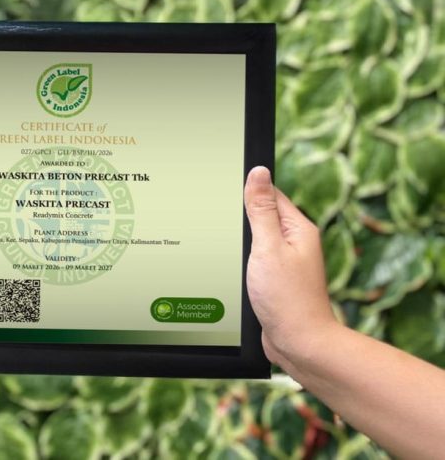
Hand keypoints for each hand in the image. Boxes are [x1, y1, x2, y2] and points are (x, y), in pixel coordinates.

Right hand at [243, 166, 337, 366]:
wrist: (299, 344)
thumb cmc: (287, 299)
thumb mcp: (267, 247)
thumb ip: (260, 209)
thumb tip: (259, 172)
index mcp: (299, 228)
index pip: (271, 194)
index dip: (248, 190)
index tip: (224, 190)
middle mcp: (296, 243)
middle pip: (263, 215)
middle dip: (242, 216)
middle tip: (218, 219)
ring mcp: (287, 262)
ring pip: (258, 239)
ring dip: (242, 241)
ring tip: (226, 246)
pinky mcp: (277, 280)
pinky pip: (257, 259)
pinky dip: (244, 259)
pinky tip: (232, 266)